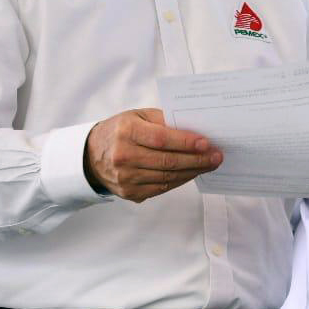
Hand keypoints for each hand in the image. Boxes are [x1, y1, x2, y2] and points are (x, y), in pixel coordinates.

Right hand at [83, 108, 222, 201]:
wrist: (91, 155)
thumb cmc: (120, 131)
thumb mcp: (138, 116)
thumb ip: (164, 120)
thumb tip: (194, 129)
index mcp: (126, 131)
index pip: (161, 139)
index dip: (186, 142)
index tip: (206, 143)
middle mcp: (124, 156)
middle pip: (168, 161)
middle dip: (197, 159)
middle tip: (216, 156)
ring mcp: (126, 177)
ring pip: (168, 177)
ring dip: (192, 171)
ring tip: (209, 164)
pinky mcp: (130, 193)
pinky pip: (162, 188)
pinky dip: (180, 180)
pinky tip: (192, 172)